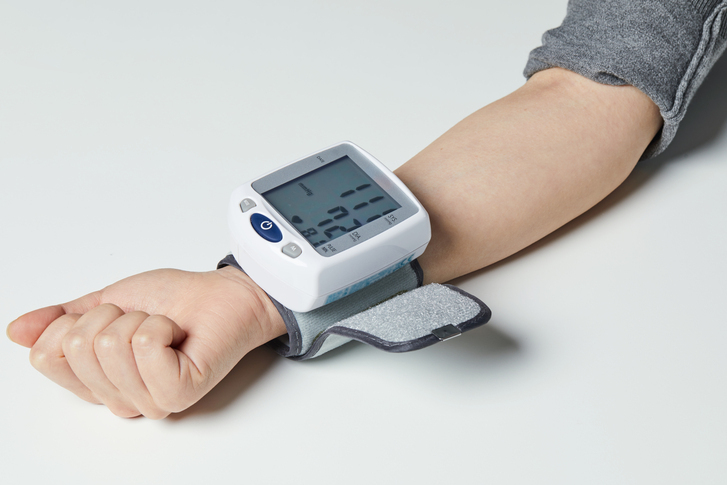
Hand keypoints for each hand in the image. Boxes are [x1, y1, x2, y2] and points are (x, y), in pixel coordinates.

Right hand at [6, 266, 285, 418]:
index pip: (46, 356)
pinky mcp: (177, 393)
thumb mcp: (105, 302)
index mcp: (96, 382)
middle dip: (111, 316)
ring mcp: (149, 401)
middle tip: (143, 319)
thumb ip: (61, 320)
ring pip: (110, 344)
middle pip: (76, 348)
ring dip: (139, 318)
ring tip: (164, 326)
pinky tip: (177, 334)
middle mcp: (119, 399)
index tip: (111, 315)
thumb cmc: (174, 301)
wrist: (223, 294)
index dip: (74, 321)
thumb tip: (17, 330)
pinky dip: (160, 326)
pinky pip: (145, 346)